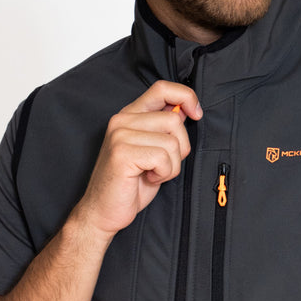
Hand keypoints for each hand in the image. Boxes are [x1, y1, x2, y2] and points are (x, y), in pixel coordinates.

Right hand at [75, 81, 202, 238]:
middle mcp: (122, 120)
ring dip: (171, 166)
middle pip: (174, 120)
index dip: (186, 96)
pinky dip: (164, 174)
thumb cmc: (130, 184)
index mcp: (129, 115)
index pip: (162, 88)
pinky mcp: (122, 153)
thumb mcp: (152, 150)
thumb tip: (185, 110)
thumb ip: (164, 129)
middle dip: (180, 149)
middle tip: (162, 165)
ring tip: (152, 173)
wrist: (103, 212)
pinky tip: (148, 179)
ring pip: (172, 142)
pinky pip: (163, 158)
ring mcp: (120, 135)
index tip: (196, 114)